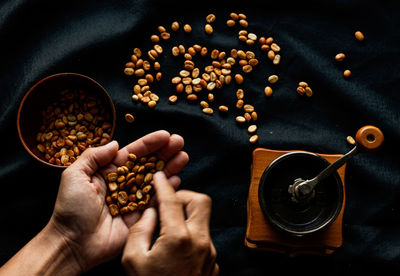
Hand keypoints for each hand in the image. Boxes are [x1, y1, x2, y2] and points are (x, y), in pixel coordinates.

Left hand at [49, 130, 188, 272]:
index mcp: (108, 171)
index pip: (133, 153)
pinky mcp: (140, 215)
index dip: (149, 144)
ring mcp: (134, 199)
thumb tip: (115, 143)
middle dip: (165, 152)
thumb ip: (93, 156)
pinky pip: (156, 200)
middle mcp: (124, 183)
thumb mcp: (74, 175)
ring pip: (156, 180)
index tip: (165, 135)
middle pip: (148, 164)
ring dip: (170, 167)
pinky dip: (168, 190)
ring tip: (183, 156)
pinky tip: (177, 179)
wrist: (73, 242)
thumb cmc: (70, 208)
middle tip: (179, 142)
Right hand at [122, 171, 218, 275]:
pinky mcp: (212, 263)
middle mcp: (200, 241)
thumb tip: (150, 212)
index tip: (158, 177)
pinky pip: (204, 238)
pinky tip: (176, 246)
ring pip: (203, 220)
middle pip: (201, 201)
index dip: (163, 185)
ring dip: (187, 215)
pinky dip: (191, 234)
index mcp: (178, 237)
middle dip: (184, 196)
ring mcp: (210, 253)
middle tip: (168, 204)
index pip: (172, 200)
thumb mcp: (133, 260)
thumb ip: (140, 230)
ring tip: (169, 225)